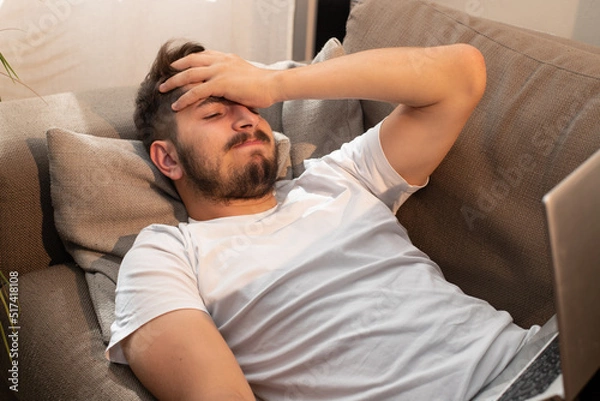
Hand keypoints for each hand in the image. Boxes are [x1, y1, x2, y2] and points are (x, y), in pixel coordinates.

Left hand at [159, 50, 277, 110]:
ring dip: (173, 83)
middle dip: (174, 70)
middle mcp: (220, 61)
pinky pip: (196, 91)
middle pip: (190, 63)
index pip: (201, 56)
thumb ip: (233, 79)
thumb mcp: (244, 77)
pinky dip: (184, 98)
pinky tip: (176, 105)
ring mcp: (219, 71)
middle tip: (164, 77)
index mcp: (226, 58)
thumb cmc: (263, 85)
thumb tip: (229, 90)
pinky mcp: (220, 84)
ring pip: (188, 75)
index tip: (176, 67)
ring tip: (162, 90)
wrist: (273, 84)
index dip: (187, 61)